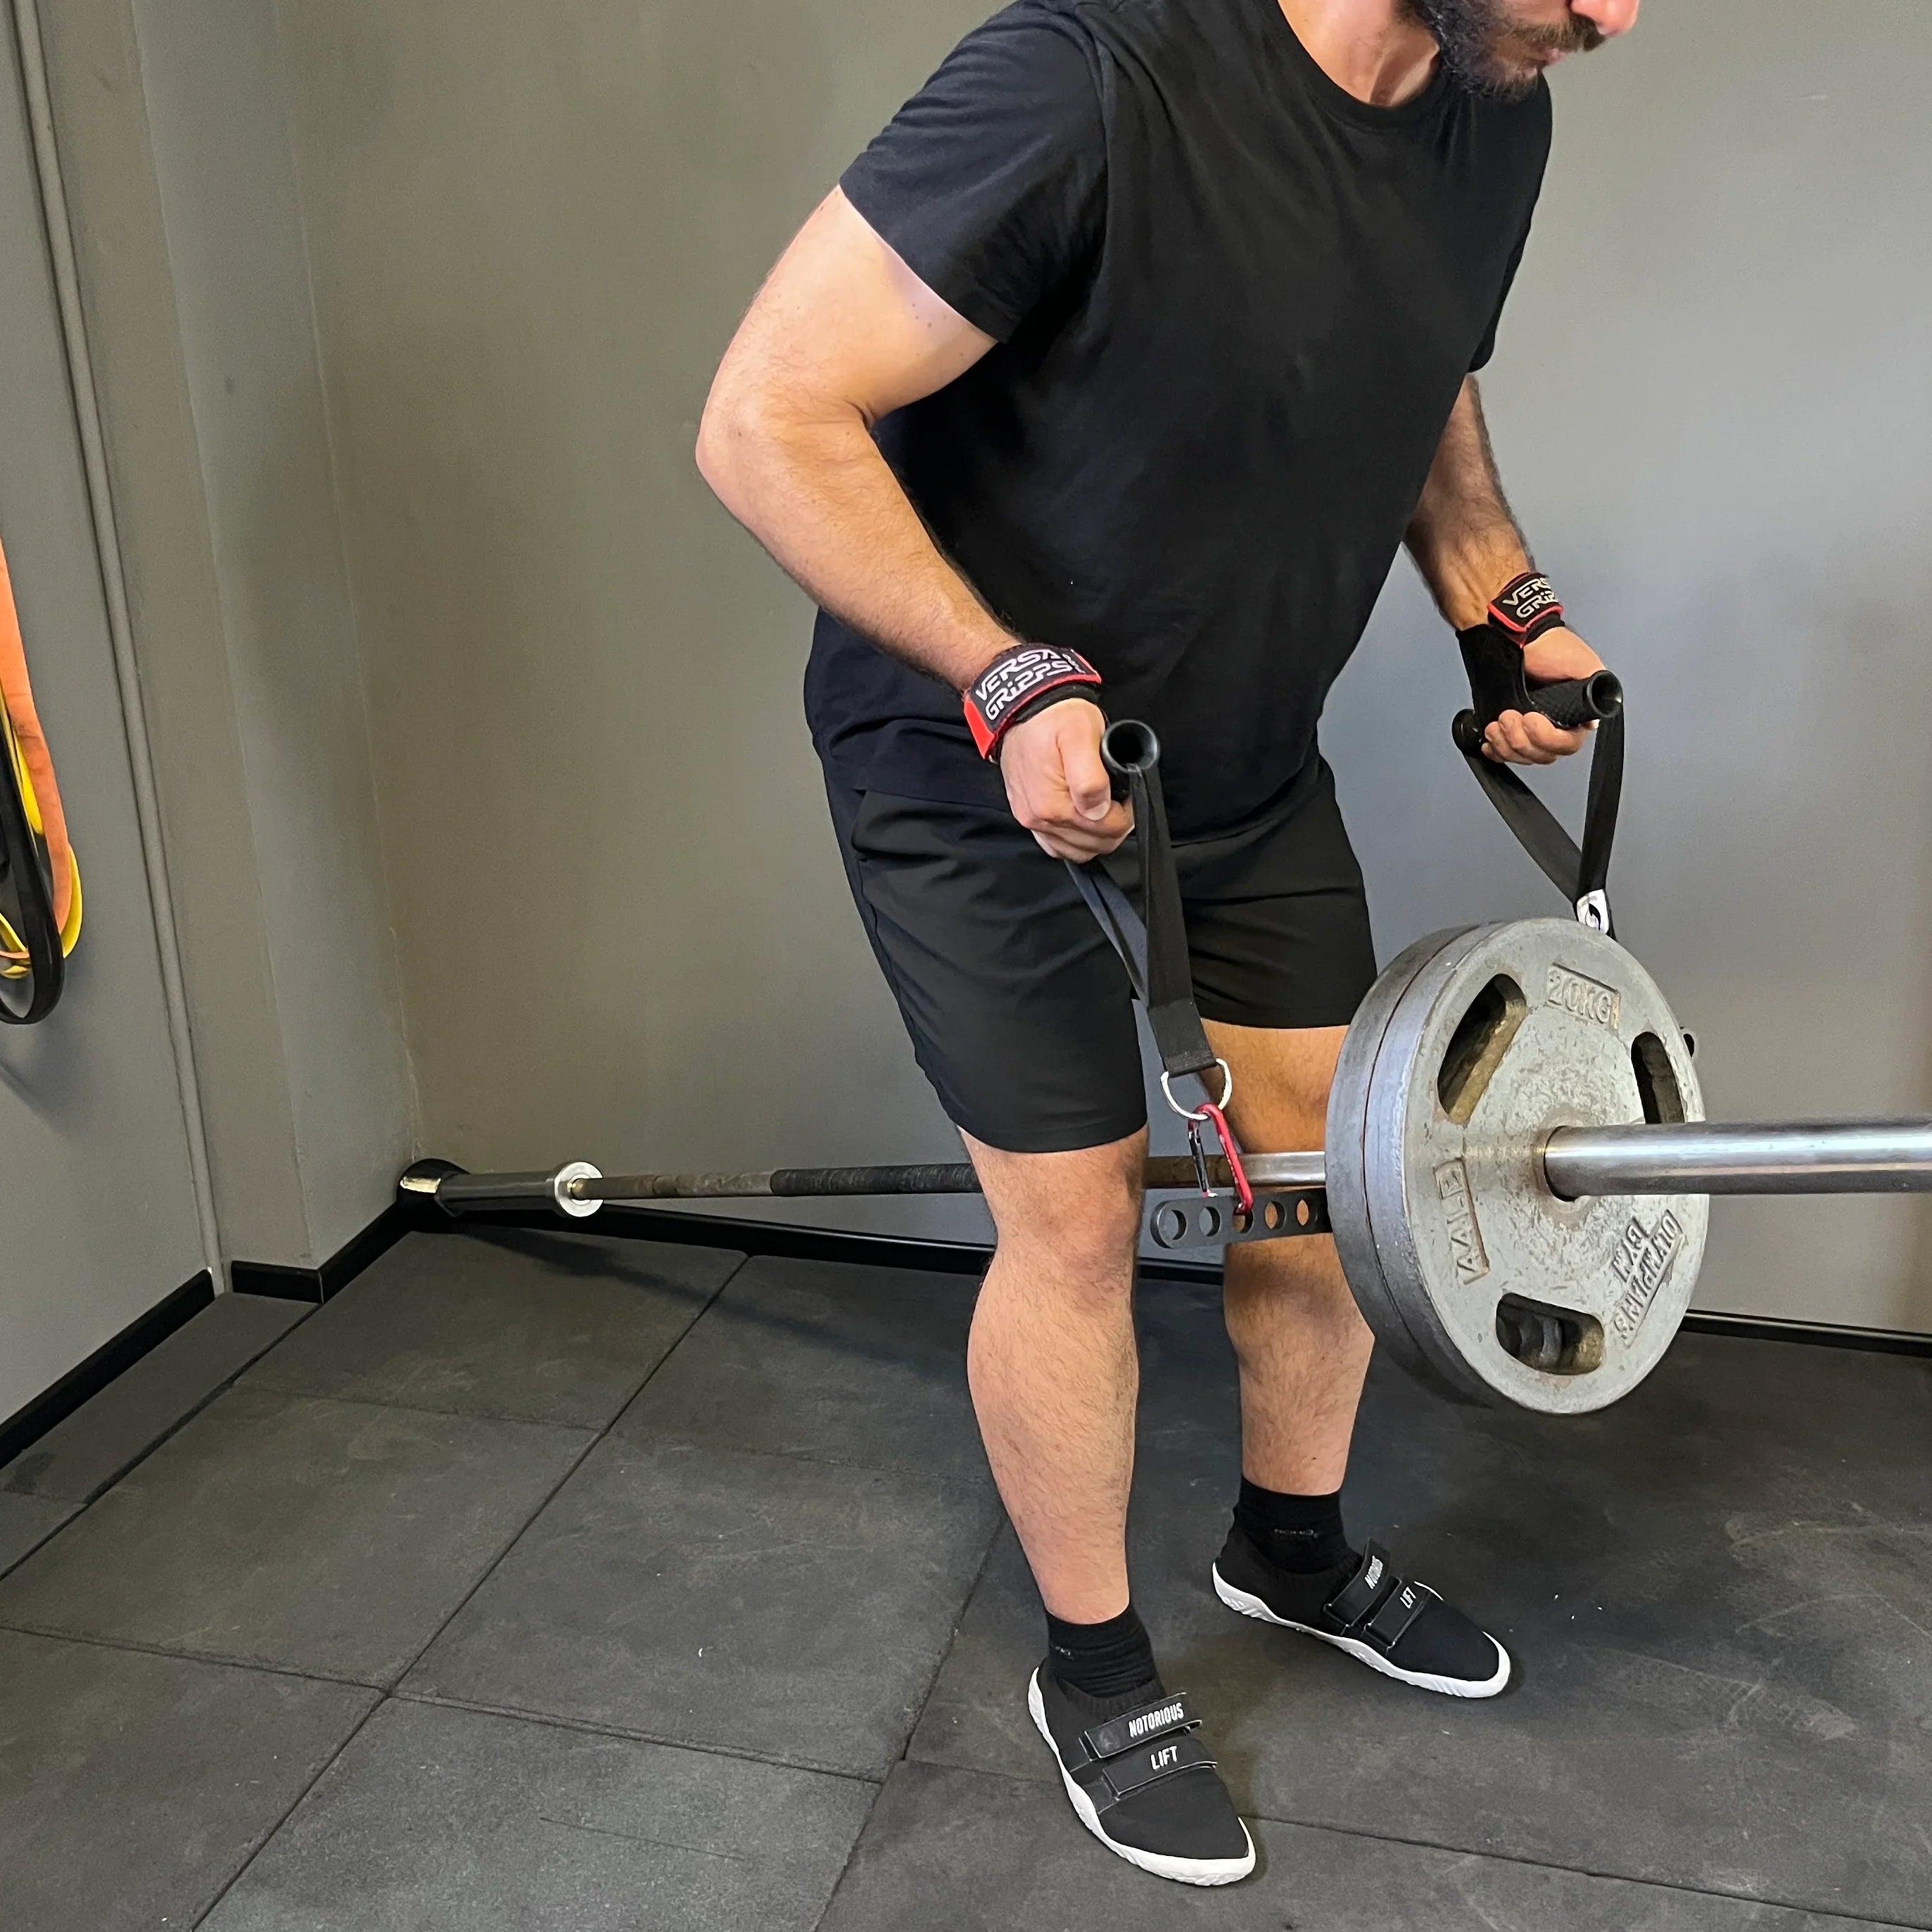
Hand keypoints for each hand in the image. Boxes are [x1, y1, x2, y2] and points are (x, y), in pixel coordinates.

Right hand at [999, 699, 1132, 859]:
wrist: (1022, 705)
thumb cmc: (1054, 717)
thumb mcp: (1080, 735)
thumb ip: (1090, 778)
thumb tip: (1098, 810)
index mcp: (1053, 805)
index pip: (1105, 831)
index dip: (1127, 815)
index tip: (1130, 795)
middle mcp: (1038, 818)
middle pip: (1092, 845)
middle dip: (1114, 827)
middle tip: (1122, 801)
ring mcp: (1030, 819)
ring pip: (1075, 850)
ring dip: (1096, 837)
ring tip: (1105, 809)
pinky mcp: (1026, 813)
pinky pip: (1054, 844)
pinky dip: (1074, 840)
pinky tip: (1083, 821)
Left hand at [1481, 626, 1607, 765]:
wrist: (1514, 634)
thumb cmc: (1549, 644)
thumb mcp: (1583, 664)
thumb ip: (1595, 690)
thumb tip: (1593, 720)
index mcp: (1575, 714)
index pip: (1566, 745)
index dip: (1547, 739)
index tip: (1531, 720)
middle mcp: (1553, 724)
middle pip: (1542, 755)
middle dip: (1522, 740)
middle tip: (1510, 716)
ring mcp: (1528, 727)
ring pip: (1521, 756)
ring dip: (1506, 744)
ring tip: (1498, 721)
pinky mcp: (1507, 727)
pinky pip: (1503, 752)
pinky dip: (1495, 750)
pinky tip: (1490, 739)